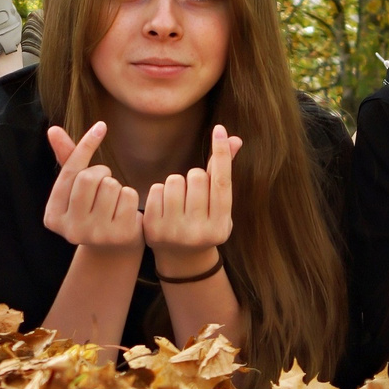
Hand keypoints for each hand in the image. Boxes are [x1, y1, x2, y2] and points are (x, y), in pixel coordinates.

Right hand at [43, 122, 142, 249]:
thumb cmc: (92, 209)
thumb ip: (67, 159)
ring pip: (110, 185)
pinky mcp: (119, 235)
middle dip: (101, 172)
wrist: (113, 248)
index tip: (101, 127)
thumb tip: (52, 129)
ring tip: (113, 199)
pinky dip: (130, 197)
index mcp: (53, 216)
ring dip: (116, 185)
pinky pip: (128, 196)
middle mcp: (70, 229)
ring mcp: (95, 234)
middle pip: (88, 178)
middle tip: (104, 181)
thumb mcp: (76, 188)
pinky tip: (125, 210)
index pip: (69, 172)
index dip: (86, 147)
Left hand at [142, 124, 238, 258]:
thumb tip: (235, 139)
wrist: (181, 259)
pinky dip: (160, 192)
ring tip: (179, 199)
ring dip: (176, 183)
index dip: (221, 154)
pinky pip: (156, 190)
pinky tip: (165, 206)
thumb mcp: (220, 206)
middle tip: (194, 193)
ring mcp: (174, 231)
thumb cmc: (205, 223)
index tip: (219, 129)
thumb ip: (224, 173)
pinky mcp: (153, 229)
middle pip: (197, 177)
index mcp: (220, 226)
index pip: (222, 182)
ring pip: (174, 181)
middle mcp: (199, 231)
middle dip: (195, 177)